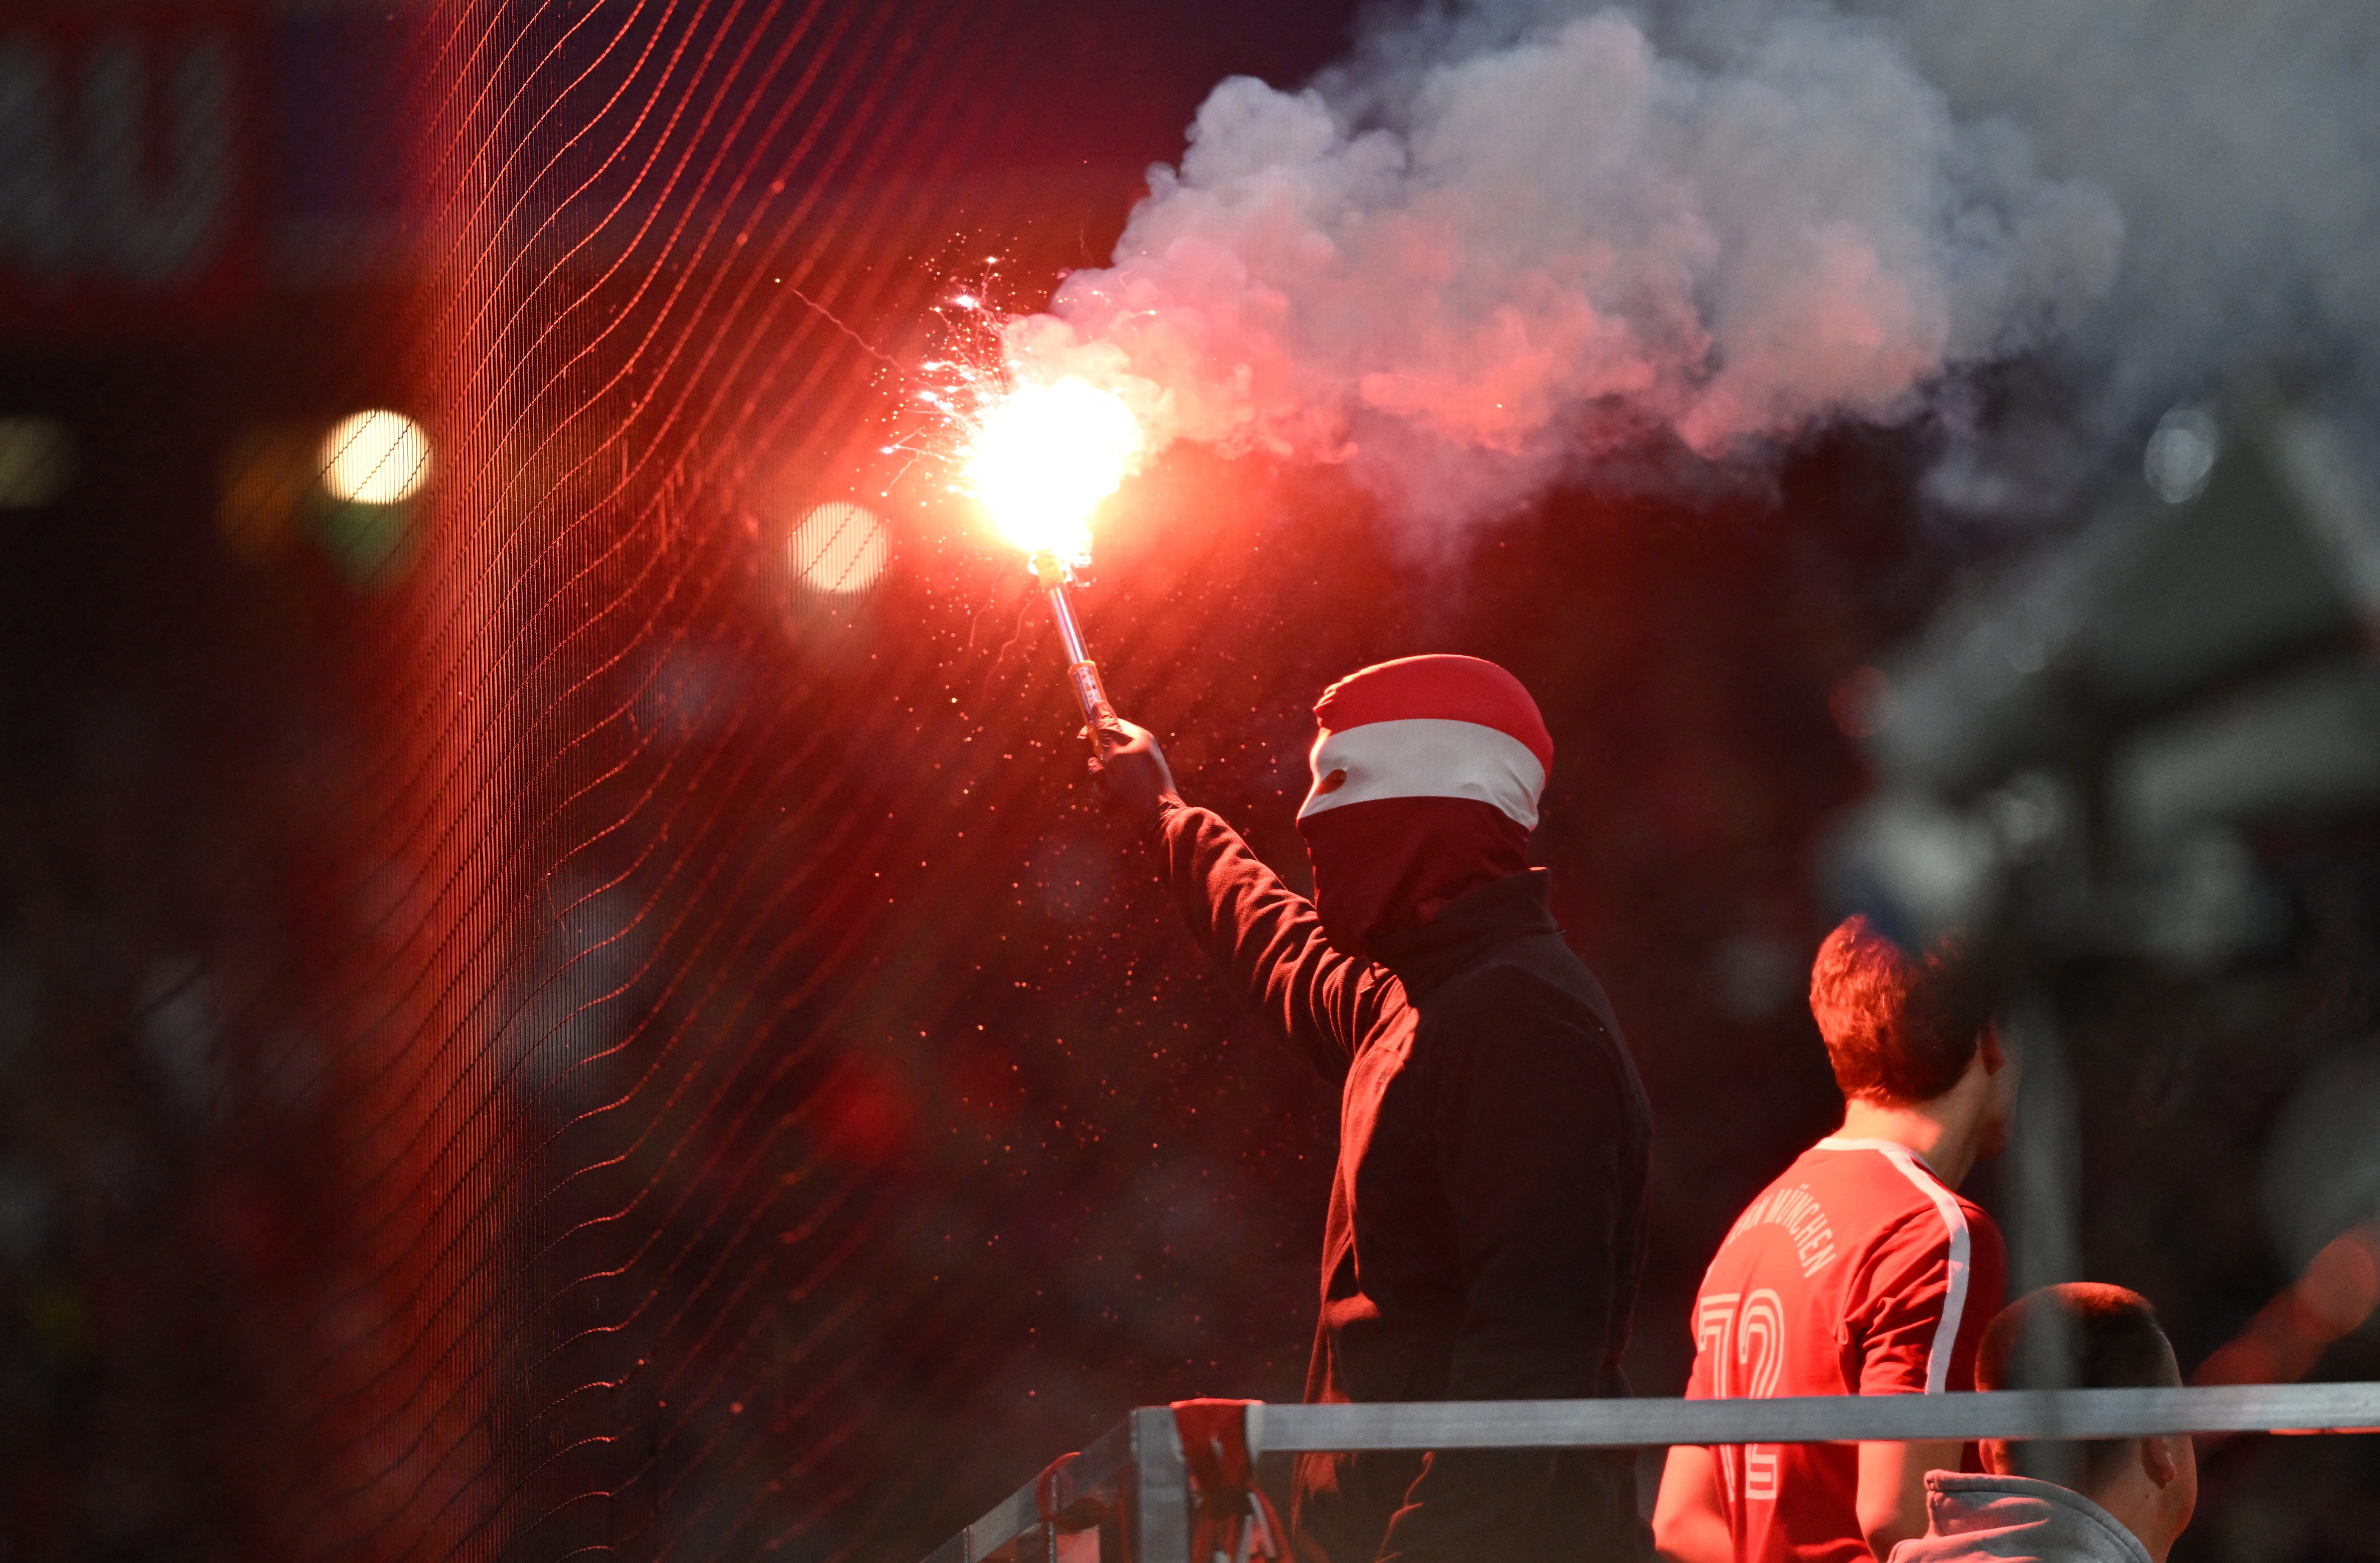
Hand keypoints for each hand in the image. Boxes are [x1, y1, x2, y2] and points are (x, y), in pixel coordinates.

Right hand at [1086, 709, 1182, 832]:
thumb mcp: (1117, 753)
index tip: (1082, 740)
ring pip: (1101, 774)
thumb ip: (1105, 729)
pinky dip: (1107, 798)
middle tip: (1104, 774)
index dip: (1092, 732)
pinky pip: (1108, 790)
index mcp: (1136, 738)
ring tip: (1112, 793)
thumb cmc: (1137, 784)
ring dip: (1101, 785)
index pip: (1108, 725)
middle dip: (1096, 766)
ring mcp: (1132, 774)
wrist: (1157, 821)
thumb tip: (1097, 701)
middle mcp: (1135, 753)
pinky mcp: (1130, 792)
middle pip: (1100, 751)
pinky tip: (1116, 805)